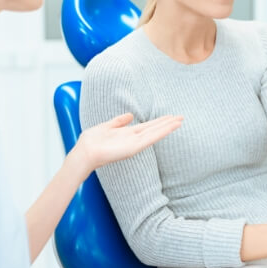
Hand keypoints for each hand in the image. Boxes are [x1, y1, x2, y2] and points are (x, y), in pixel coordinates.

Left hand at [68, 113, 182, 176]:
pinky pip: (152, 138)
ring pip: (156, 133)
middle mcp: (133, 139)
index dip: (159, 121)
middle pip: (154, 129)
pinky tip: (171, 126)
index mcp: (127, 133)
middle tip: (181, 117)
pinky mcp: (135, 147)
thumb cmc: (92, 141)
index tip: (169, 116)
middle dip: (167, 123)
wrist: (85, 152)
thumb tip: (130, 115)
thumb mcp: (106, 126)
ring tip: (180, 120)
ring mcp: (135, 143)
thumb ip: (118, 121)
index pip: (147, 126)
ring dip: (168, 126)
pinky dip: (162, 132)